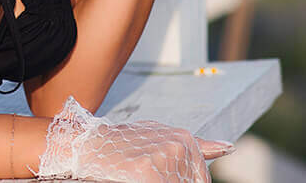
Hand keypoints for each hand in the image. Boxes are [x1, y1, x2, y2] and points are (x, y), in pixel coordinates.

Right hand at [33, 94, 234, 181]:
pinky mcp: (148, 175)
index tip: (154, 172)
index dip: (179, 180)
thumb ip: (198, 145)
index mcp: (185, 139)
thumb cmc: (123, 146)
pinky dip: (142, 182)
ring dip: (157, 182)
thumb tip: (229, 147)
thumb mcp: (162, 137)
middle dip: (167, 182)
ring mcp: (165, 159)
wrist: (85, 145)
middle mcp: (179, 146)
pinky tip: (132, 173)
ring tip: (133, 172)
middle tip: (141, 171)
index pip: (199, 180)